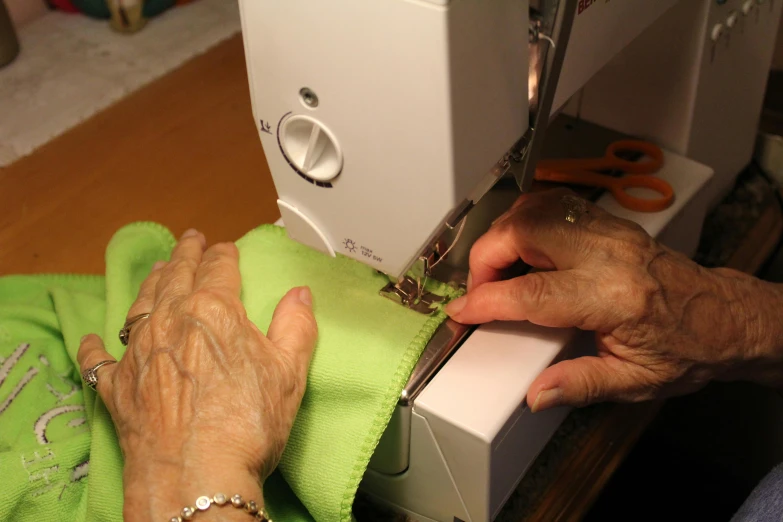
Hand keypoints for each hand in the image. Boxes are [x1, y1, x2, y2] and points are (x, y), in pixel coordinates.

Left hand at [77, 229, 317, 520]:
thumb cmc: (246, 424)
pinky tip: (95, 338)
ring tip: (158, 270)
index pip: (218, 268)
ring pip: (140, 303)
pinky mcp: (117, 387)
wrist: (195, 476)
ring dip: (151, 282)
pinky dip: (97, 346)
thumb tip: (300, 295)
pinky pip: (100, 359)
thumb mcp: (289, 373)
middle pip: (176, 275)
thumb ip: (295, 327)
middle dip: (185, 254)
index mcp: (214, 310)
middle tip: (190, 240)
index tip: (226, 247)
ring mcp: (138, 353)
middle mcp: (170, 320)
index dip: (224, 254)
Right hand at [445, 189, 782, 411]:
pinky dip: (526, 218)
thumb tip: (536, 393)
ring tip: (496, 266)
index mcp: (613, 298)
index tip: (463, 311)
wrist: (724, 318)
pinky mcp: (610, 223)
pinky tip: (520, 242)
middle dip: (485, 256)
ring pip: (537, 208)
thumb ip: (580, 386)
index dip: (487, 301)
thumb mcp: (635, 382)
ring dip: (503, 233)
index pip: (531, 293)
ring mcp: (610, 232)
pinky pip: (555, 204)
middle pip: (525, 231)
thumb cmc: (686, 348)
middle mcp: (609, 255)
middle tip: (479, 287)